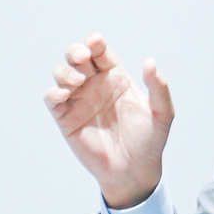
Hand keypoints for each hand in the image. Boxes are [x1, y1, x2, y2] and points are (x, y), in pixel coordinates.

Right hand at [43, 33, 173, 208]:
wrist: (134, 171)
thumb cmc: (149, 142)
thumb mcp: (162, 114)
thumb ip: (159, 89)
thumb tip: (150, 62)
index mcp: (116, 78)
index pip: (101, 52)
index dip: (95, 43)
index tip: (95, 42)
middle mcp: (95, 85)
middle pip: (76, 57)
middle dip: (75, 51)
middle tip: (82, 57)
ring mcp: (79, 101)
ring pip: (61, 73)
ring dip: (65, 71)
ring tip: (78, 81)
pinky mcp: (66, 119)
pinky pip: (52, 99)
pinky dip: (53, 93)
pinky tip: (64, 95)